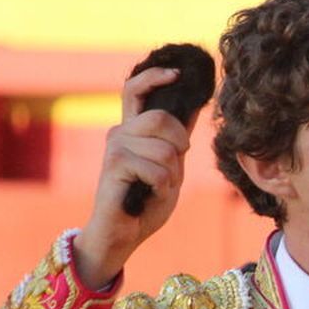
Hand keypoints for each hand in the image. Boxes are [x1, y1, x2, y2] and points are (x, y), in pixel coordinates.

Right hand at [74, 67, 195, 288]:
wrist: (123, 234)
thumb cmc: (145, 201)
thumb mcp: (171, 166)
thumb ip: (177, 138)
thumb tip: (194, 104)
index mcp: (132, 130)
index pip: (135, 89)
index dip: (154, 76)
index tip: (176, 73)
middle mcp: (119, 132)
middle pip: (161, 117)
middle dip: (179, 145)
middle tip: (172, 170)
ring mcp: (114, 147)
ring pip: (164, 148)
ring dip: (171, 174)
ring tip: (157, 188)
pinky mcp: (114, 166)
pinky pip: (157, 169)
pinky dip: (163, 187)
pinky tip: (150, 196)